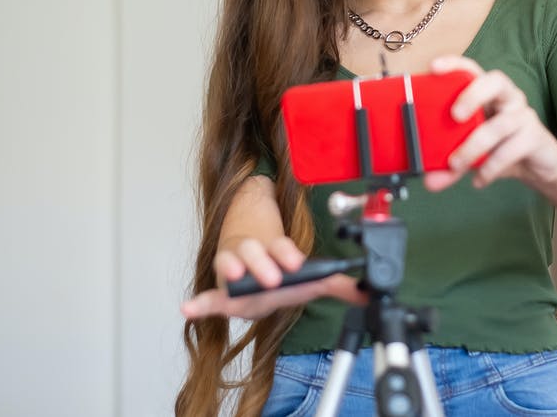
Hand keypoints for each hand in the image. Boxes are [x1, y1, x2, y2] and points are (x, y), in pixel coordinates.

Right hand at [180, 236, 366, 320]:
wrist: (253, 261)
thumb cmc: (281, 271)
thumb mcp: (308, 276)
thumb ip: (336, 284)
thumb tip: (367, 293)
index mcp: (276, 251)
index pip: (283, 248)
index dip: (289, 254)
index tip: (296, 262)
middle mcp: (253, 255)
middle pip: (255, 253)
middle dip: (263, 263)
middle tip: (273, 276)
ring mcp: (233, 268)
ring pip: (230, 263)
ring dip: (232, 269)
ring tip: (234, 276)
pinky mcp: (219, 288)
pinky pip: (208, 295)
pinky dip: (198, 303)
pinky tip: (189, 309)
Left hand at [424, 56, 556, 190]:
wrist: (537, 167)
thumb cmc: (501, 148)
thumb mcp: (472, 153)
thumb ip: (450, 164)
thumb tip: (430, 181)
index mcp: (487, 94)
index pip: (472, 70)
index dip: (454, 65)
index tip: (433, 68)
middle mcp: (507, 98)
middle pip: (495, 82)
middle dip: (473, 94)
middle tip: (454, 115)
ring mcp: (523, 116)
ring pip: (500, 124)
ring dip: (473, 146)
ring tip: (456, 164)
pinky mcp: (535, 137)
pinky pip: (511, 149)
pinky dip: (491, 167)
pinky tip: (479, 179)